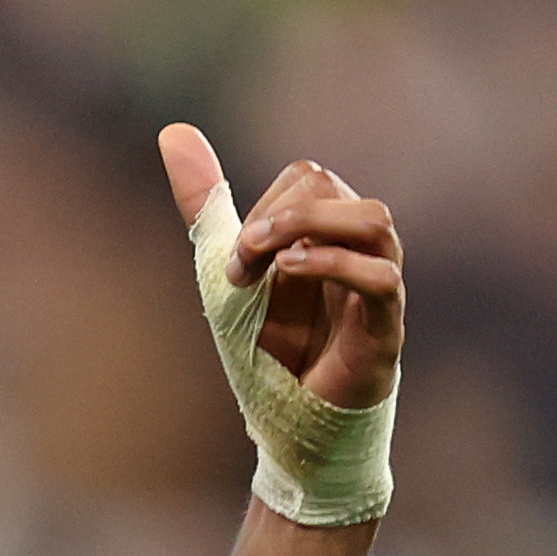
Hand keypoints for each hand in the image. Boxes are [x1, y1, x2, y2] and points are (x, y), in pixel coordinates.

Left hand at [158, 124, 402, 410]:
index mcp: (327, 233)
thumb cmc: (267, 347)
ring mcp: (376, 290)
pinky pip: (383, 279)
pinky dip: (334, 265)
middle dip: (275, 215)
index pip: (309, 177)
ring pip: (375, 219)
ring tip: (266, 257)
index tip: (234, 258)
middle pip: (334, 186)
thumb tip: (173, 130)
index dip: (264, 204)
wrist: (289, 426)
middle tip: (241, 261)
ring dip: (306, 227)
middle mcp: (358, 252)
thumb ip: (205, 202)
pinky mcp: (383, 332)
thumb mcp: (223, 267)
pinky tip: (289, 273)